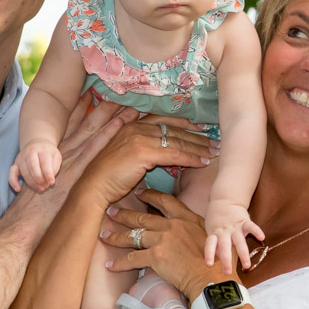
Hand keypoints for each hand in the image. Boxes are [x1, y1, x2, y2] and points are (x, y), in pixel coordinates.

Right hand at [5, 96, 132, 225]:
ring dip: (110, 114)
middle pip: (84, 122)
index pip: (69, 125)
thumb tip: (55, 174)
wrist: (27, 219)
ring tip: (126, 101)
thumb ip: (49, 174)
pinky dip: (110, 132)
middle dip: (99, 105)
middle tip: (114, 90)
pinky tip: (121, 122)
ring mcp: (72, 159)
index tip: (89, 93)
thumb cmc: (34, 209)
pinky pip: (98, 146)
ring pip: (94, 129)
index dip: (80, 108)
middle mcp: (63, 150)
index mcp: (54, 152)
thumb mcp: (38, 182)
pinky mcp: (80, 170)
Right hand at [10, 139, 61, 192]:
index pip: (44, 162)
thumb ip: (55, 167)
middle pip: (33, 167)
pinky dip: (13, 181)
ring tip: (40, 188)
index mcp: (42, 149)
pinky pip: (12, 172)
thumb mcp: (56, 156)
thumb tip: (50, 179)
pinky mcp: (16, 163)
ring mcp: (22, 157)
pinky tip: (18, 189)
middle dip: (39, 179)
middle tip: (45, 186)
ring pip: (24, 171)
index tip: (52, 182)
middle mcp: (30, 152)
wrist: (37, 143)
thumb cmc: (48, 153)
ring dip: (32, 183)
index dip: (48, 174)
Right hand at [75, 115, 216, 209]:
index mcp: (132, 125)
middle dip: (197, 136)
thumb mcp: (128, 157)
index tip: (201, 128)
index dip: (185, 124)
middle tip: (215, 141)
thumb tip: (164, 152)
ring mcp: (139, 137)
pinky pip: (174, 154)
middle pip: (174, 129)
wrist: (93, 188)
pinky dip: (191, 158)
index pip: (165, 121)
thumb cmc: (109, 178)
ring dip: (199, 148)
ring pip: (177, 141)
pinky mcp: (143, 151)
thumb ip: (145, 149)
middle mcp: (136, 126)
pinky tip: (202, 163)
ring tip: (214, 153)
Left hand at [99, 189, 216, 303]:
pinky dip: (120, 263)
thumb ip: (194, 227)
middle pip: (142, 217)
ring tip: (104, 235)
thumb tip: (189, 227)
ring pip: (133, 236)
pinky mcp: (156, 256)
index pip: (164, 200)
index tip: (139, 193)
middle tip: (111, 212)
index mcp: (185, 217)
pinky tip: (110, 265)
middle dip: (124, 214)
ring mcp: (162, 239)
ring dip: (116, 236)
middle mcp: (171, 225)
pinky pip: (132, 259)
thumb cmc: (214, 260)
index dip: (150, 196)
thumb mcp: (208, 234)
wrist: (211, 277)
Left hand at [202, 201, 264, 273]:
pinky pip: (251, 226)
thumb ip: (215, 245)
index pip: (210, 244)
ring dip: (243, 254)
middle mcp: (224, 231)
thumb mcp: (212, 232)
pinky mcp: (244, 221)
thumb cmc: (217, 221)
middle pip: (225, 246)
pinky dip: (256, 231)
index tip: (209, 264)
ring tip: (246, 265)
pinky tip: (262, 237)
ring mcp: (235, 227)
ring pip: (239, 241)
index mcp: (215, 233)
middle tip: (227, 272)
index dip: (209, 254)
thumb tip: (218, 258)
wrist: (224, 201)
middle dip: (226, 259)